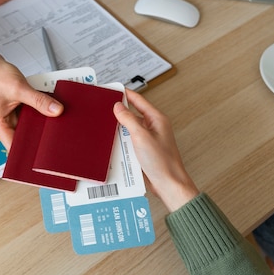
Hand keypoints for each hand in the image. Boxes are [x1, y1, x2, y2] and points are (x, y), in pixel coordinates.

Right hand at [0, 44, 62, 148]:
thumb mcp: (19, 88)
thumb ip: (38, 100)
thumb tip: (56, 111)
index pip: (14, 147)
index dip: (28, 153)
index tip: (43, 155)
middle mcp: (5, 124)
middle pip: (24, 139)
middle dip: (38, 139)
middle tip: (55, 140)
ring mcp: (13, 117)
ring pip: (30, 128)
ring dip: (41, 126)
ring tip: (55, 127)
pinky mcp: (19, 110)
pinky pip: (32, 117)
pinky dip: (40, 115)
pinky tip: (50, 114)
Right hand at [113, 90, 198, 211]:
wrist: (168, 184)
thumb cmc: (162, 162)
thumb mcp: (141, 137)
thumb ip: (129, 119)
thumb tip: (118, 106)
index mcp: (157, 119)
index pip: (138, 100)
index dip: (125, 94)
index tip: (113, 90)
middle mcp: (153, 127)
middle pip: (133, 114)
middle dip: (119, 113)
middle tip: (105, 110)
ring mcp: (149, 139)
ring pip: (129, 129)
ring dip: (120, 130)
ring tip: (108, 129)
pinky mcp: (144, 151)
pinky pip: (129, 142)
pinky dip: (122, 142)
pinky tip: (114, 145)